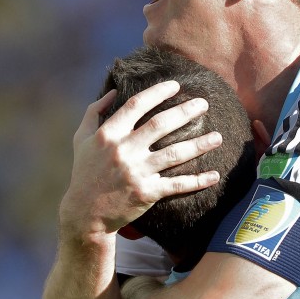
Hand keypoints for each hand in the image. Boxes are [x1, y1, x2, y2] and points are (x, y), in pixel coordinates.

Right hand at [60, 80, 221, 239]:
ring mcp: (137, 173)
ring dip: (199, 144)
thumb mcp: (81, 139)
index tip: (175, 85)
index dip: (157, 93)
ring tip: (218, 137)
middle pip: (160, 125)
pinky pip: (177, 185)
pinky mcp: (147, 193)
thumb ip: (94, 112)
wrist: (85, 212)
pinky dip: (197, 181)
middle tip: (204, 103)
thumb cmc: (85, 172)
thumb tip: (112, 90)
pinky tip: (214, 176)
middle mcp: (124, 151)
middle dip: (185, 111)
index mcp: (108, 135)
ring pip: (175, 154)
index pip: (136, 105)